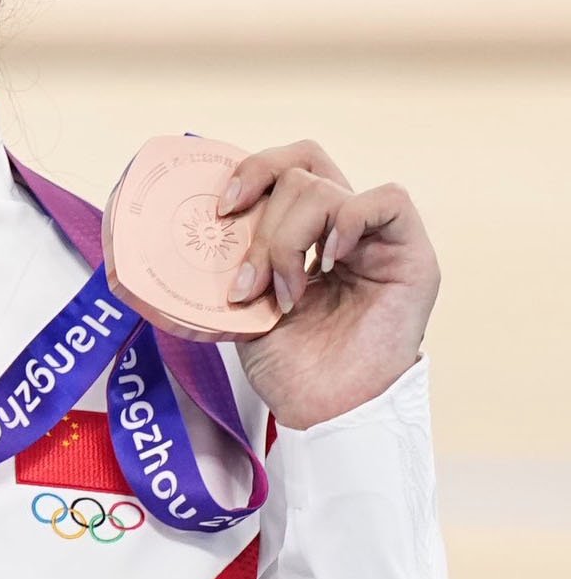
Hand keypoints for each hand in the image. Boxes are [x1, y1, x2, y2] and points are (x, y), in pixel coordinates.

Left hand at [218, 140, 436, 429]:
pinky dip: (347, 221)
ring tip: (282, 295)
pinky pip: (386, 201)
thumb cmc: (289, 366)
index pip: (286, 169)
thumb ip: (227, 264)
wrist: (324, 409)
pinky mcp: (411, 254)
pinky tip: (328, 262)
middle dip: (262, 225)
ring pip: (326, 190)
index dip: (253, 172)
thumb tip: (168, 239)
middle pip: (301, 172)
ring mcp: (377, 239)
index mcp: (304, 234)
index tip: (221, 209)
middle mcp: (341, 229)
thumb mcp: (240, 305)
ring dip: (288, 242)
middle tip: (248, 280)